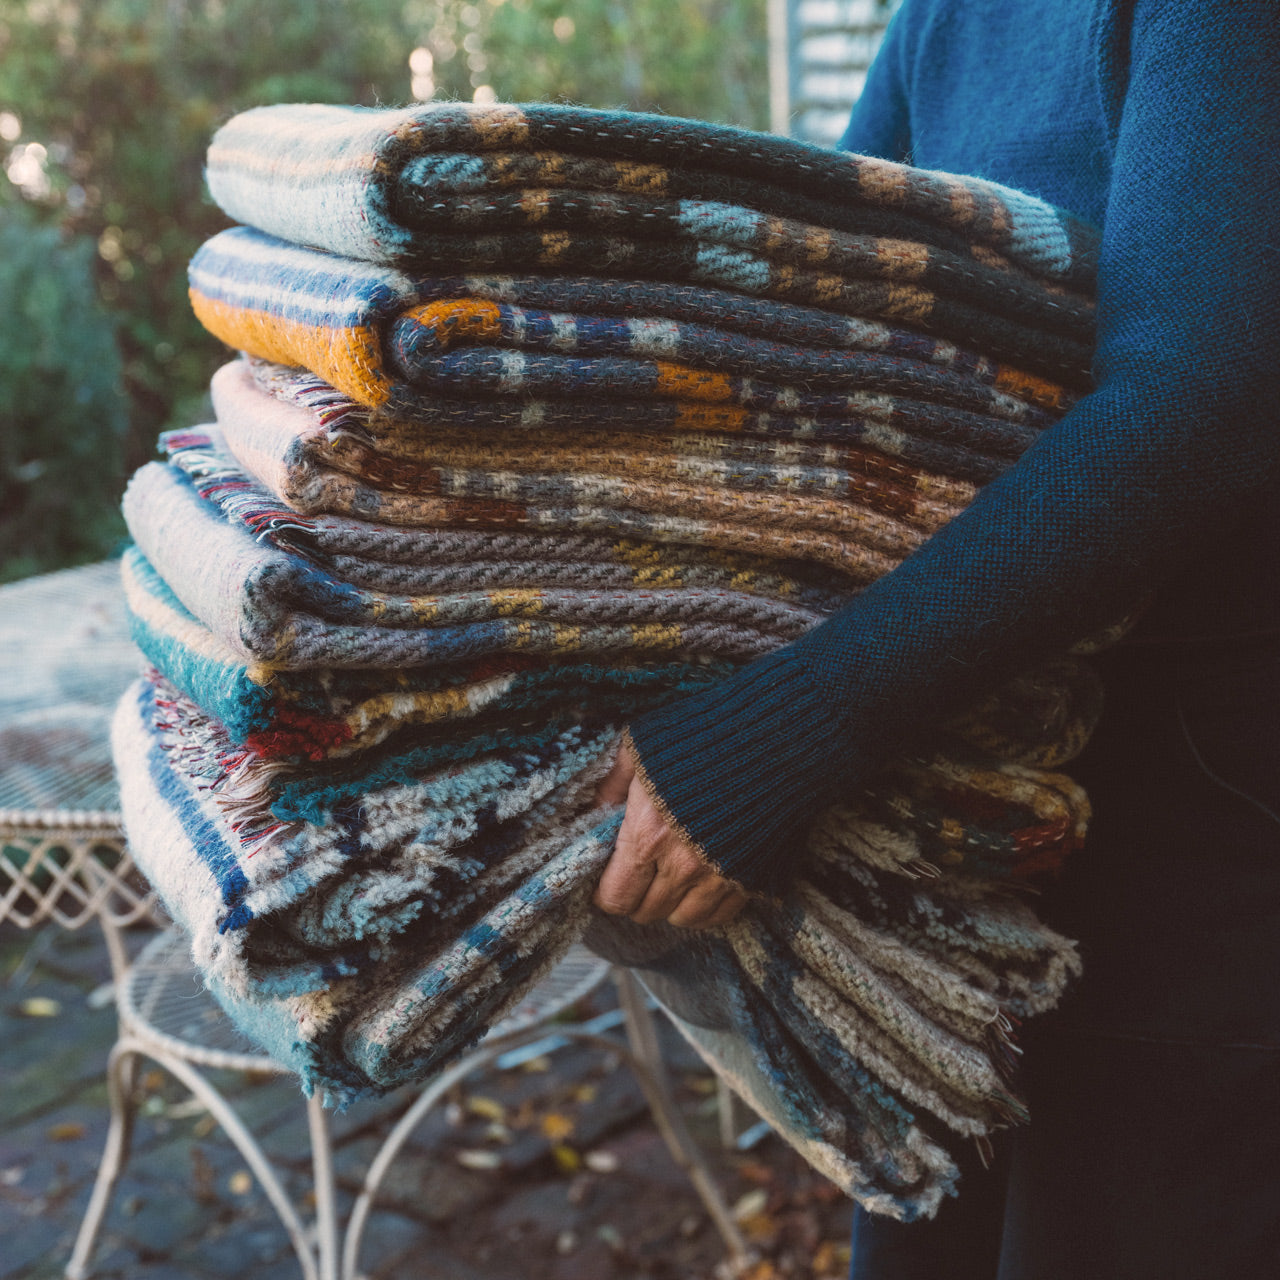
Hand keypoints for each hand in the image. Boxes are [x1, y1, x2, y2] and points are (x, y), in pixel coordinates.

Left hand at [593, 738, 747, 928]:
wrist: (777, 734)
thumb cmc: (705, 733)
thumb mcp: (642, 745)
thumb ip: (612, 783)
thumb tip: (593, 810)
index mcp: (649, 835)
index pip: (614, 896)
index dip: (606, 890)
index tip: (608, 877)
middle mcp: (683, 866)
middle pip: (645, 911)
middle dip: (637, 894)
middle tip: (640, 870)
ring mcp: (722, 877)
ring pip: (683, 919)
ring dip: (673, 902)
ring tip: (672, 874)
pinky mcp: (755, 879)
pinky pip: (721, 916)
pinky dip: (707, 904)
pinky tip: (703, 878)